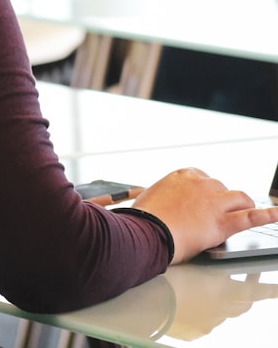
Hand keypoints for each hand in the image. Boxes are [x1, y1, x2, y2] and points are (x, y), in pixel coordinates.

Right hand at [132, 167, 277, 263]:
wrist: (144, 232)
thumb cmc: (142, 219)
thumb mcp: (149, 198)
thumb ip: (163, 197)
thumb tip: (162, 204)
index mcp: (182, 175)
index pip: (203, 178)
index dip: (205, 192)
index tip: (203, 201)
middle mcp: (201, 184)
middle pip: (221, 189)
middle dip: (220, 201)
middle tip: (212, 216)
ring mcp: (214, 202)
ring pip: (239, 198)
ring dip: (242, 206)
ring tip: (243, 214)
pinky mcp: (222, 223)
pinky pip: (251, 217)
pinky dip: (269, 215)